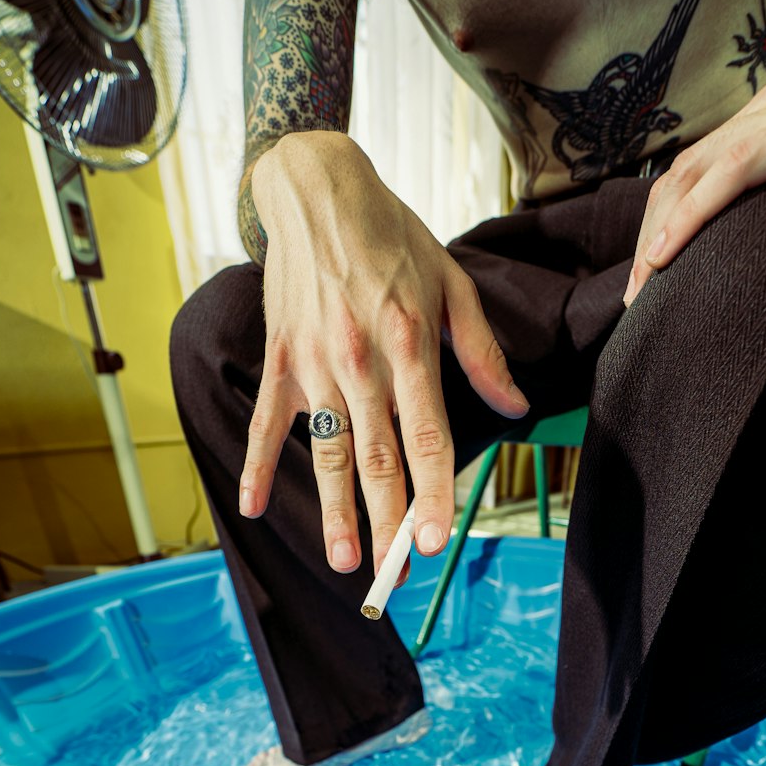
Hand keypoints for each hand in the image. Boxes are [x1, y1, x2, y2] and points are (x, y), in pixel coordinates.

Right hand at [240, 131, 528, 577]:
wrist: (317, 191)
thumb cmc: (391, 236)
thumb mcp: (450, 282)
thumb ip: (480, 352)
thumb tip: (512, 408)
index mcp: (408, 345)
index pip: (426, 436)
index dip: (433, 493)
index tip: (436, 542)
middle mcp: (360, 361)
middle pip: (376, 458)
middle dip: (389, 521)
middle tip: (396, 575)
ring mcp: (314, 363)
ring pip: (327, 451)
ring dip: (334, 510)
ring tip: (345, 560)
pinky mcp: (281, 359)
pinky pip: (265, 421)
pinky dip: (257, 464)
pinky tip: (253, 505)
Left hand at [625, 66, 765, 306]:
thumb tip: (753, 267)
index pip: (697, 171)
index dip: (661, 227)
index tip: (646, 285)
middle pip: (686, 170)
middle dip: (650, 236)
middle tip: (637, 300)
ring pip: (700, 167)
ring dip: (661, 233)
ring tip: (645, 290)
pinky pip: (740, 165)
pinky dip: (695, 213)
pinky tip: (667, 254)